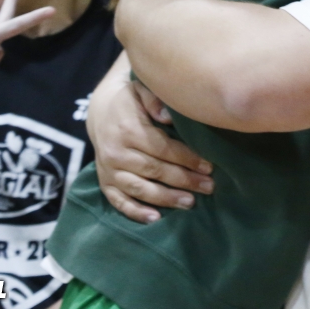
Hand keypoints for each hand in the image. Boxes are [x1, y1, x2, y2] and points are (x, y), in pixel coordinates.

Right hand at [87, 57, 213, 223]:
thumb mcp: (141, 89)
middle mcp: (116, 152)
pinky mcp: (104, 181)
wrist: (100, 109)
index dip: (187, 159)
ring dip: (166, 198)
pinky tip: (155, 218)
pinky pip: (118, 201)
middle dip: (184, 180)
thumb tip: (168, 116)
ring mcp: (108, 169)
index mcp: (129, 130)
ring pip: (139, 188)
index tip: (209, 166)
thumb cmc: (132, 99)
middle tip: (208, 187)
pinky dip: (135, 212)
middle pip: (155, 171)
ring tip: (189, 203)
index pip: (163, 149)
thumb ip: (155, 99)